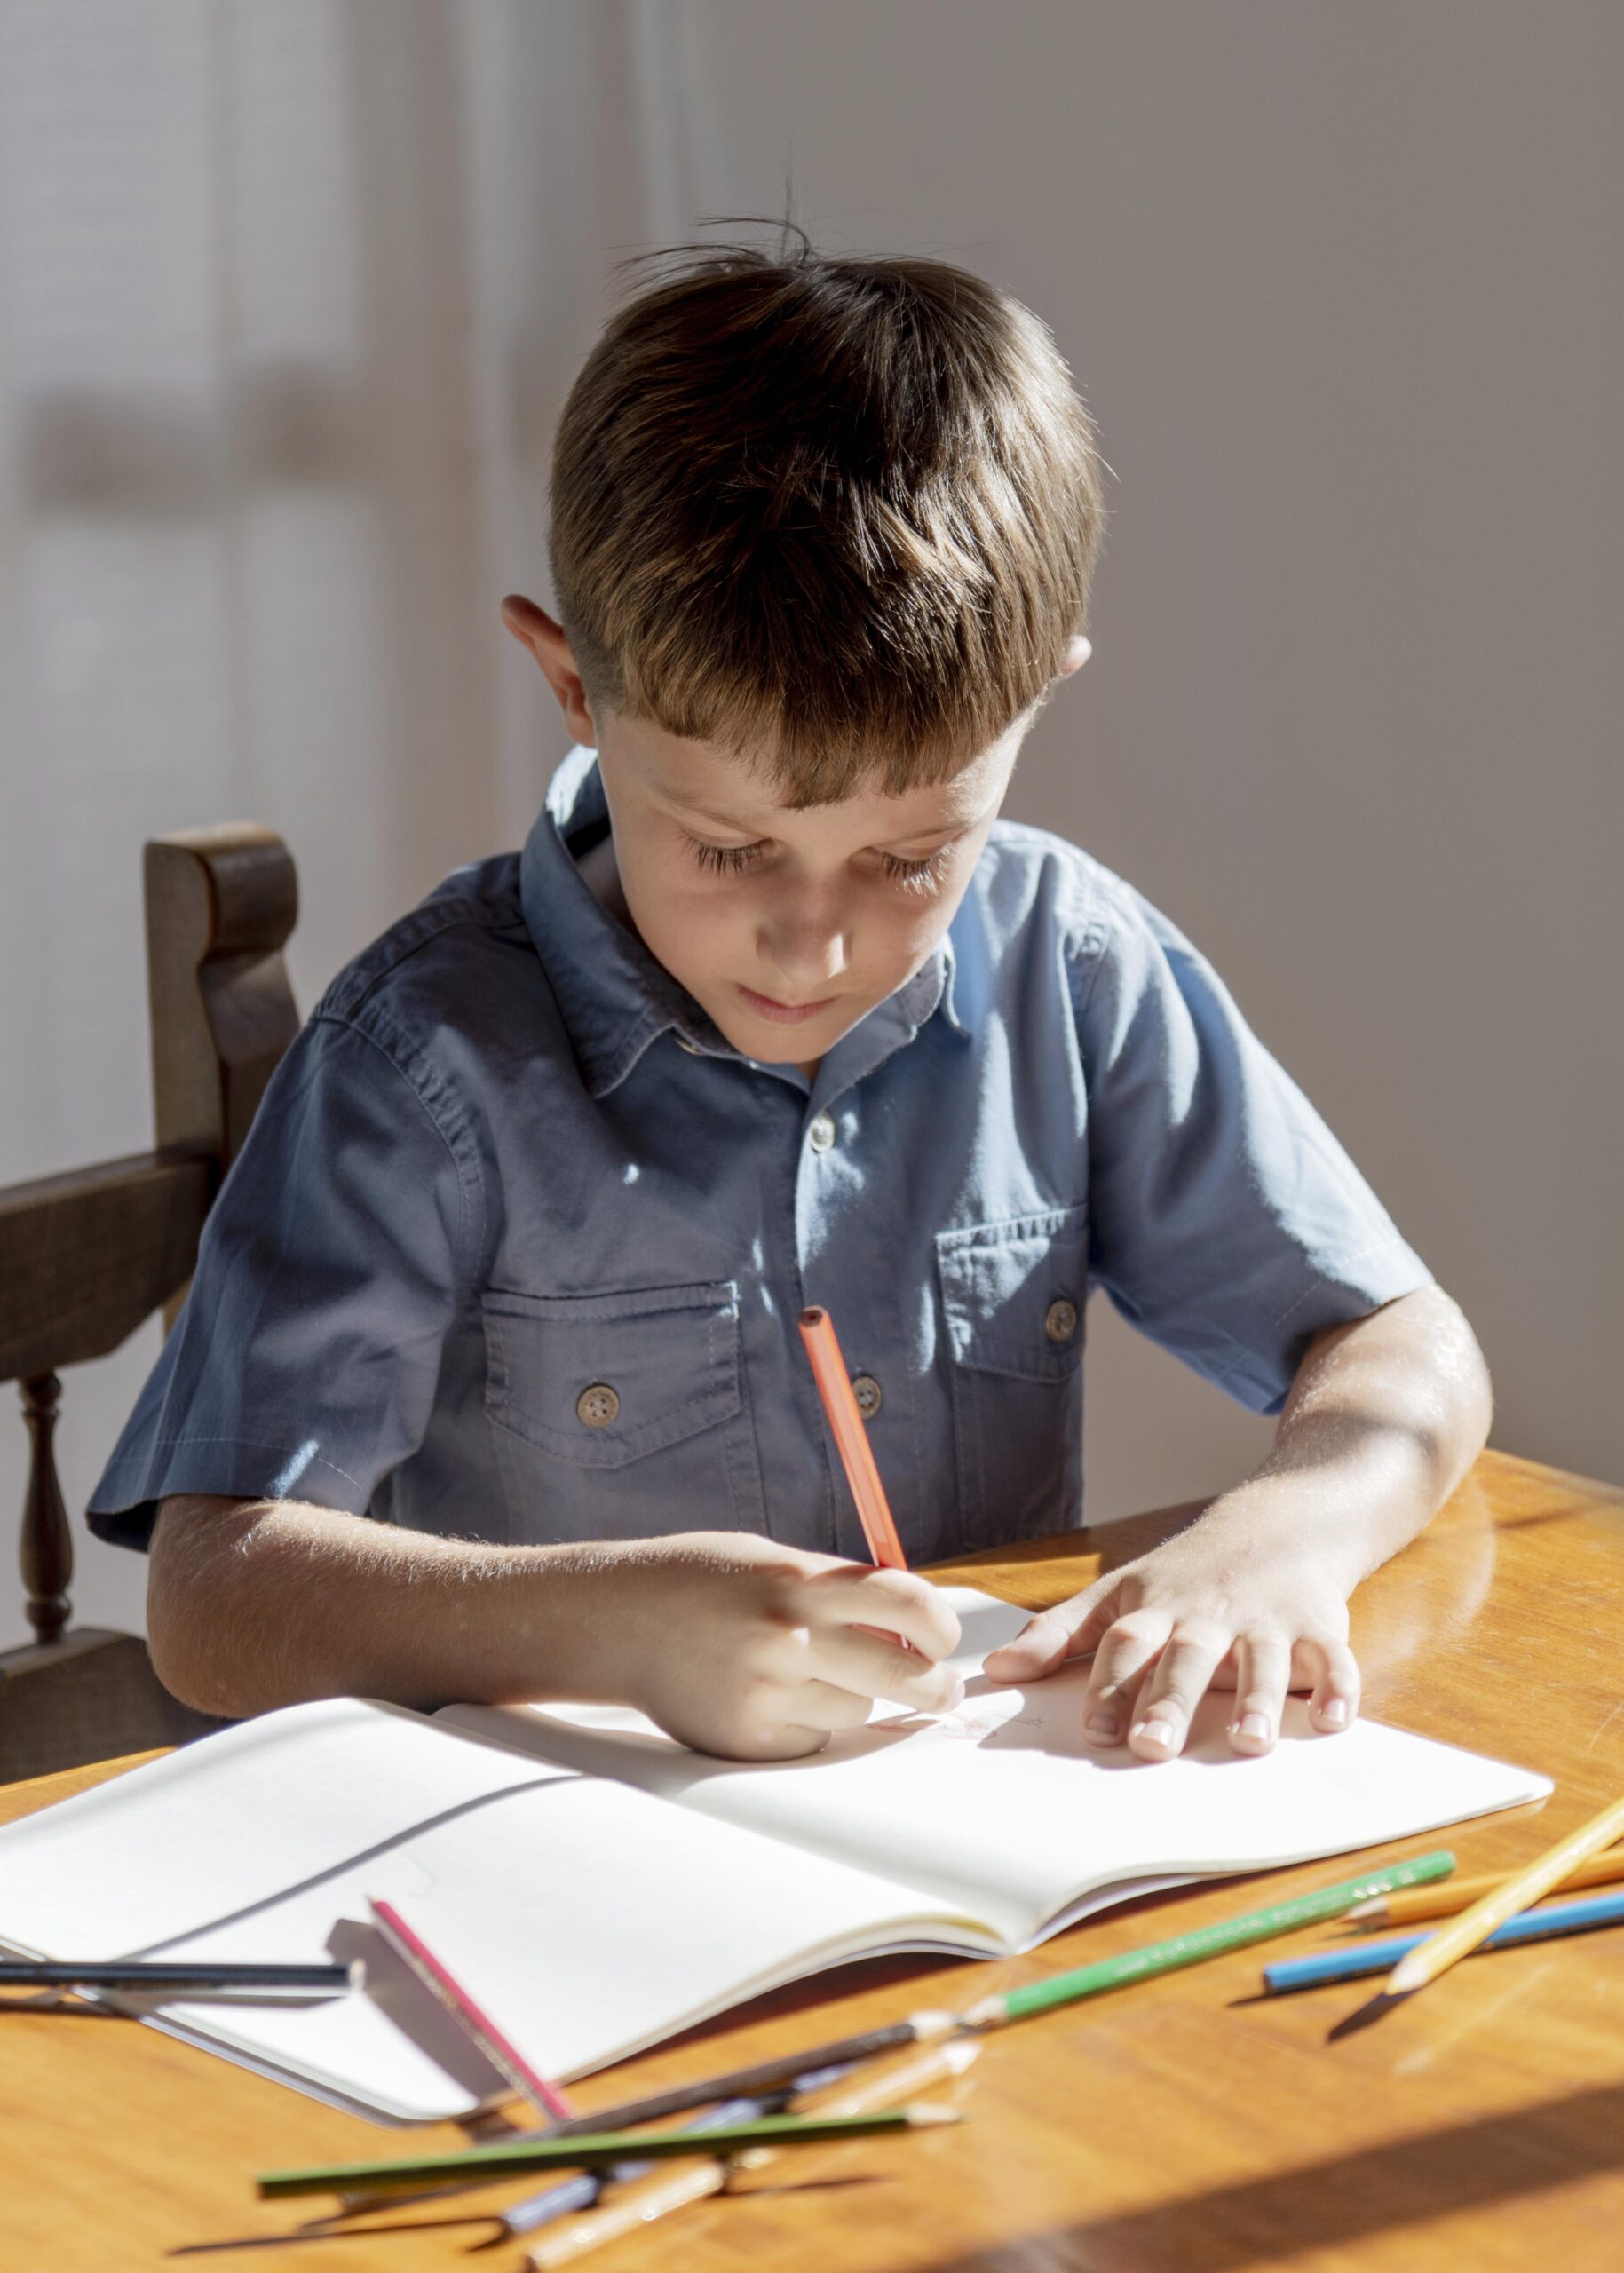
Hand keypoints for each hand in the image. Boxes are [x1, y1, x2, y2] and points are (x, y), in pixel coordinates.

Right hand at [605, 1532, 963, 1759]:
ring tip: (812, 1675)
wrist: (616, 1620)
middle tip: (941, 1688)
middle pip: (904, 1675)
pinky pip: (813, 1741)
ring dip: (854, 1698)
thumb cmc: (702, 1581)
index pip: (907, 1605)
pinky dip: (809, 1725)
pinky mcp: (745, 1739)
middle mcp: (787, 1637)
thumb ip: (838, 1589)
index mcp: (800, 1581)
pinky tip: (773, 1698)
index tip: (944, 1637)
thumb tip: (912, 1628)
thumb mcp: (772, 1561)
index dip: (941, 1625)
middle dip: (935, 1685)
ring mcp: (765, 1693)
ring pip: (858, 1712)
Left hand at [981, 1519, 1358, 1762]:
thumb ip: (1059, 1634)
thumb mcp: (1118, 1593)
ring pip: (1262, 1661)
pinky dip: (1338, 1687)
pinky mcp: (1318, 1624)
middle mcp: (1209, 1615)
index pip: (1125, 1646)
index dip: (1109, 1685)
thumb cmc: (1185, 1573)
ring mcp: (1265, 1619)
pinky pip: (1333, 1658)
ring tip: (1249, 1743)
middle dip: (1170, 1700)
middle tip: (1153, 1746)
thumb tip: (994, 1672)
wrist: (1277, 1520)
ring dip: (1258, 1701)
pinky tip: (1333, 1720)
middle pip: (1187, 1657)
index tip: (1095, 1729)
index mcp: (1156, 1609)